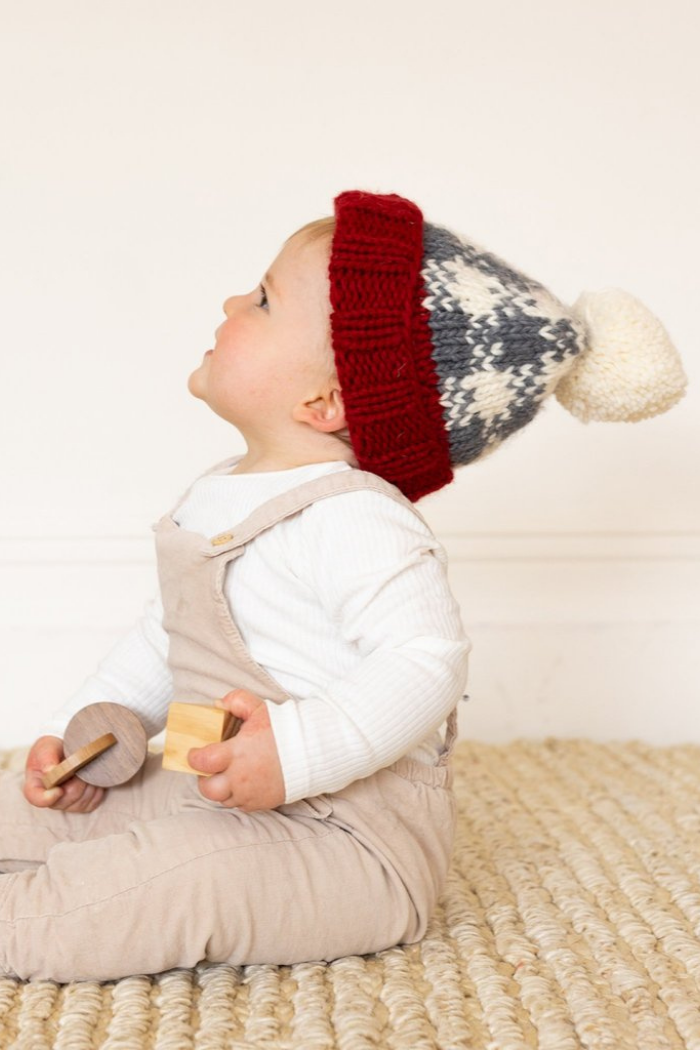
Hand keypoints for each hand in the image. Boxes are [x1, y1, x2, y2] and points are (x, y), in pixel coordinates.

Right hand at [24, 735, 107, 811]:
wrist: (66, 749)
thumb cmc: (52, 750)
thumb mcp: (46, 748)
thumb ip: (47, 758)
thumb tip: (51, 770)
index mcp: (35, 786)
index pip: (38, 799)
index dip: (48, 798)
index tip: (59, 790)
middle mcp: (50, 799)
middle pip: (66, 800)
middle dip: (76, 782)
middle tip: (81, 765)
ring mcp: (67, 804)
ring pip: (81, 801)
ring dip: (88, 784)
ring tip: (88, 768)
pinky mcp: (82, 804)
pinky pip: (93, 802)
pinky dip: (97, 789)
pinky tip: (94, 776)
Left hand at [187, 690, 285, 811]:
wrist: (312, 752)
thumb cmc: (285, 731)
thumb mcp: (260, 709)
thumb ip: (236, 701)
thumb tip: (217, 705)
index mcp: (237, 753)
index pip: (203, 762)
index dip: (193, 758)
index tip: (194, 753)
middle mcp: (240, 777)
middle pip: (208, 788)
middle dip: (203, 779)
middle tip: (208, 768)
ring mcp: (250, 793)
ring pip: (223, 799)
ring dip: (221, 789)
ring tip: (226, 775)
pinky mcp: (261, 803)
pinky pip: (241, 805)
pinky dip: (237, 796)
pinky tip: (243, 783)